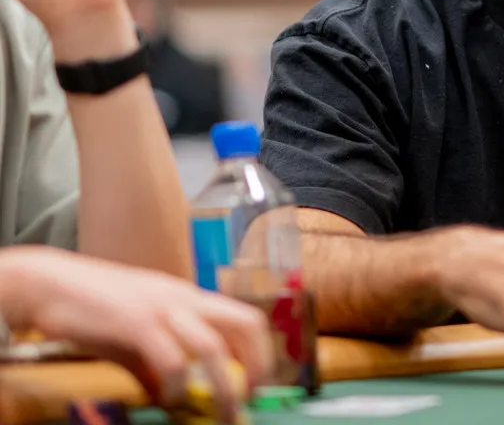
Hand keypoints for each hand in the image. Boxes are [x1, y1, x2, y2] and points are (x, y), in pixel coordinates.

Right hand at [0, 246, 273, 423]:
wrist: (51, 283)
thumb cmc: (94, 308)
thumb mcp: (134, 335)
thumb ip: (153, 363)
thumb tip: (165, 396)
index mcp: (190, 299)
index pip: (245, 318)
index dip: (260, 351)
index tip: (258, 383)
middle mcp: (185, 299)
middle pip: (244, 323)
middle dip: (258, 363)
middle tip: (251, 398)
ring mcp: (163, 308)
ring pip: (213, 345)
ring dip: (225, 384)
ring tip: (225, 411)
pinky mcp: (136, 322)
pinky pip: (170, 357)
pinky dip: (176, 383)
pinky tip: (169, 400)